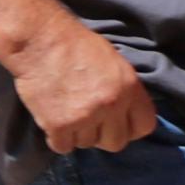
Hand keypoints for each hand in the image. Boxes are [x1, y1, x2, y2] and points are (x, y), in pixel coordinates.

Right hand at [10, 10, 156, 154]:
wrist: (39, 38)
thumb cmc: (73, 43)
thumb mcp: (112, 61)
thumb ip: (122, 90)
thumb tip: (125, 114)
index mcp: (129, 86)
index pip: (145, 126)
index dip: (129, 128)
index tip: (116, 124)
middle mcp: (112, 104)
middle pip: (116, 143)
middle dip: (102, 135)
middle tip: (87, 120)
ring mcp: (86, 116)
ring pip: (87, 144)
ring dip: (77, 133)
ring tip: (65, 109)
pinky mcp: (60, 126)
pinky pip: (63, 147)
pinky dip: (56, 137)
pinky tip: (52, 118)